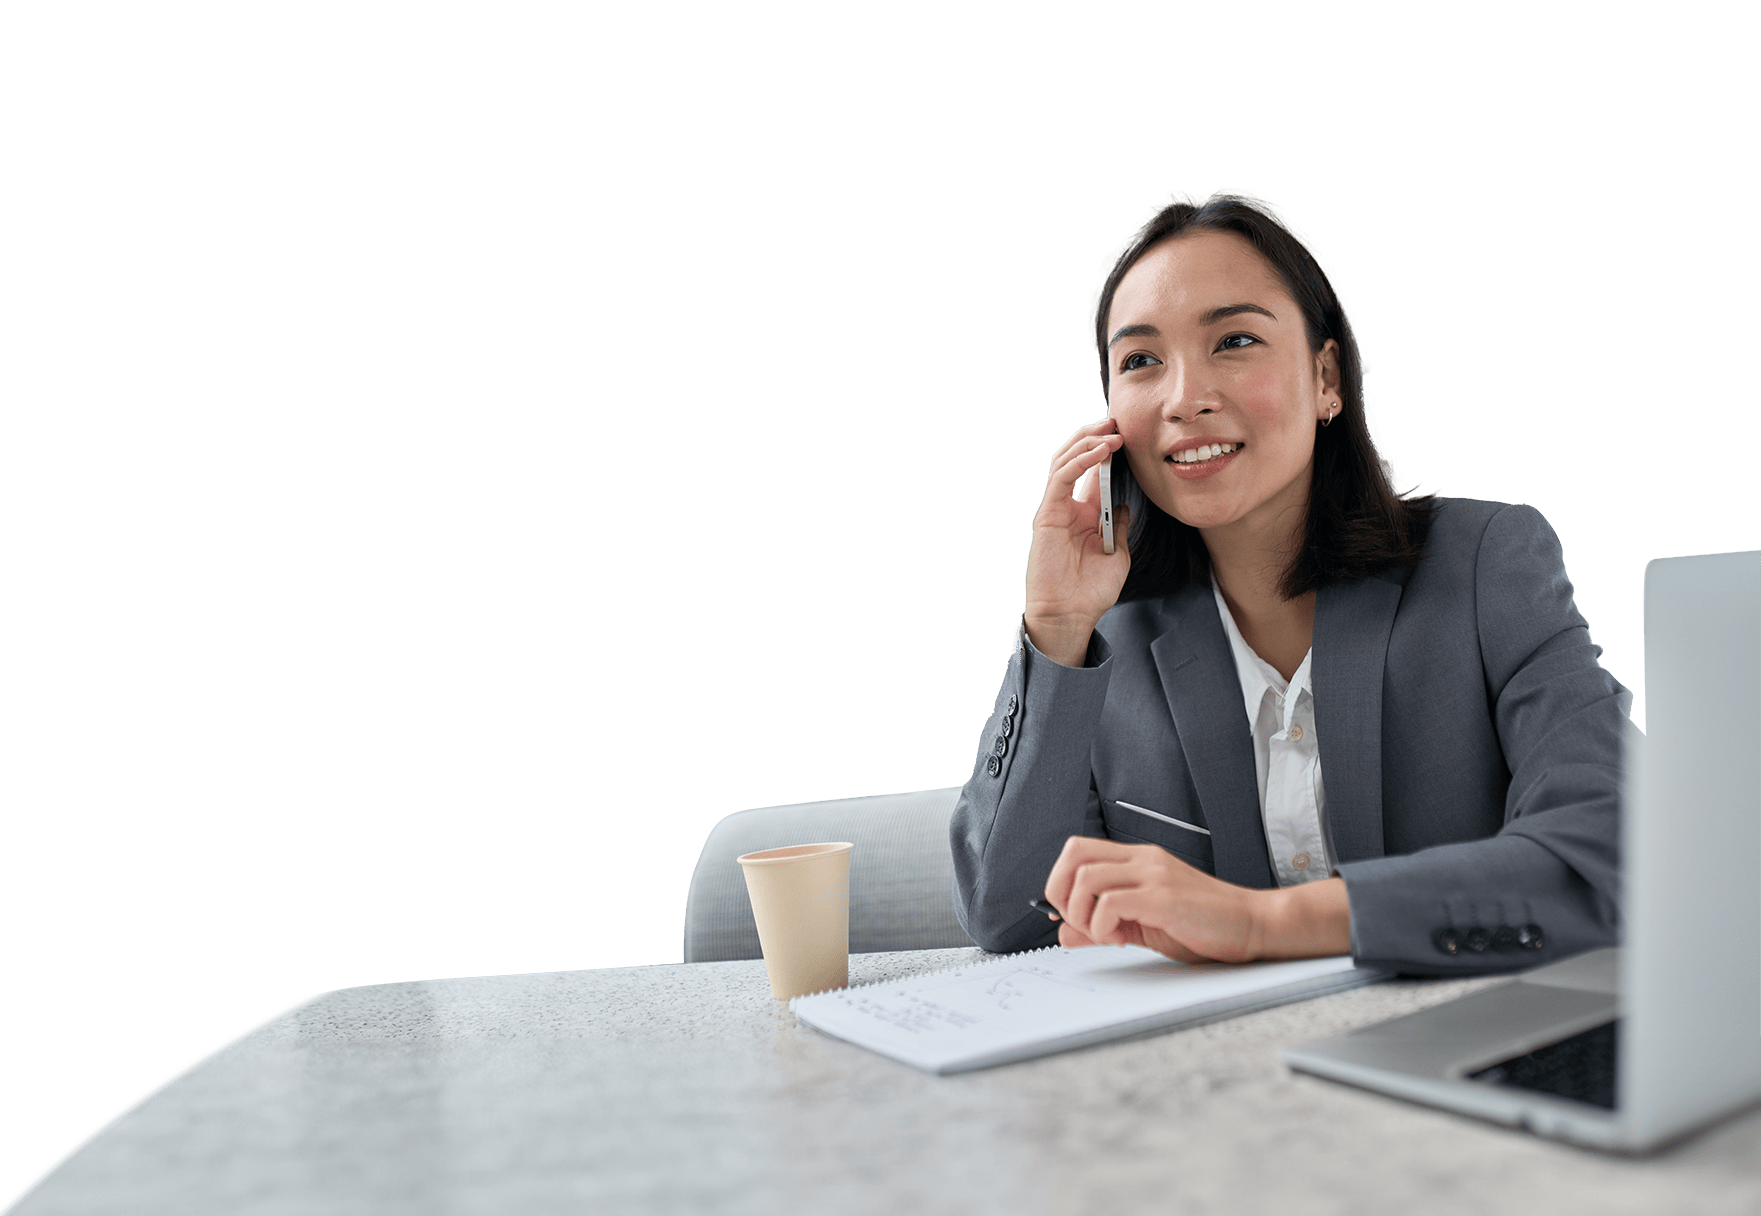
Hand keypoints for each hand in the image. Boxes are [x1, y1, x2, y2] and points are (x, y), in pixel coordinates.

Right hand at [1023, 418, 1131, 665]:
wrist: (1071, 614)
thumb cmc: (1091, 592)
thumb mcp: (1118, 555)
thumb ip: (1120, 526)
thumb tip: (1125, 503)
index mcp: (1084, 515)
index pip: (1095, 472)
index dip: (1109, 451)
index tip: (1129, 436)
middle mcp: (1067, 507)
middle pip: (1076, 459)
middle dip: (1095, 436)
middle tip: (1117, 421)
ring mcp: (1054, 508)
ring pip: (1065, 461)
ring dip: (1088, 442)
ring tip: (1111, 431)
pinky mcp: (1046, 514)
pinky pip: (1061, 477)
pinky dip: (1080, 461)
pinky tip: (1101, 452)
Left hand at [1042, 836, 1352, 962]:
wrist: (1252, 925)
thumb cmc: (1204, 925)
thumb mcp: (1143, 925)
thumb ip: (1102, 926)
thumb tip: (1063, 933)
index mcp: (1138, 860)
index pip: (1078, 850)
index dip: (1060, 881)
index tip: (1070, 914)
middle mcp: (1143, 860)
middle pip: (1074, 854)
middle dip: (1060, 891)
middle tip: (1078, 921)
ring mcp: (1154, 875)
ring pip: (1087, 878)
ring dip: (1081, 913)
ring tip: (1103, 934)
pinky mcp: (1164, 897)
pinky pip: (1111, 903)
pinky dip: (1102, 926)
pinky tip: (1120, 939)